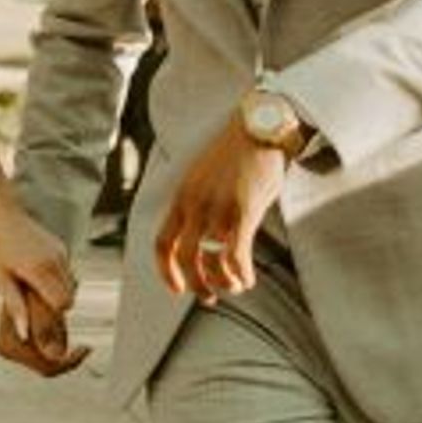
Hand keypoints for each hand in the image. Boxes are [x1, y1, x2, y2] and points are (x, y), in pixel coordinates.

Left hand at [0, 204, 82, 373]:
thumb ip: (15, 306)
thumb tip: (24, 335)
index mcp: (39, 269)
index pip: (63, 304)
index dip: (53, 315)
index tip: (37, 315)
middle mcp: (55, 260)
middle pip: (71, 297)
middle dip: (56, 306)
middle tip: (34, 304)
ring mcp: (60, 252)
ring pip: (71, 285)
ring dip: (56, 292)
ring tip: (32, 287)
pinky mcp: (60, 247)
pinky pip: (66, 272)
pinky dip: (56, 280)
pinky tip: (34, 273)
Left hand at [154, 118, 288, 301]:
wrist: (260, 126)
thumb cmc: (237, 153)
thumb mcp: (204, 177)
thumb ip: (199, 205)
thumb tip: (207, 238)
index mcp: (182, 197)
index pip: (162, 242)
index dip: (166, 271)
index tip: (177, 288)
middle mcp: (195, 204)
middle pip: (184, 258)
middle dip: (196, 284)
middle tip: (209, 297)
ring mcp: (218, 208)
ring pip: (213, 260)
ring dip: (223, 281)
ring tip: (236, 286)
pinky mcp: (244, 211)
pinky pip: (237, 256)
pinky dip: (242, 274)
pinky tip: (249, 279)